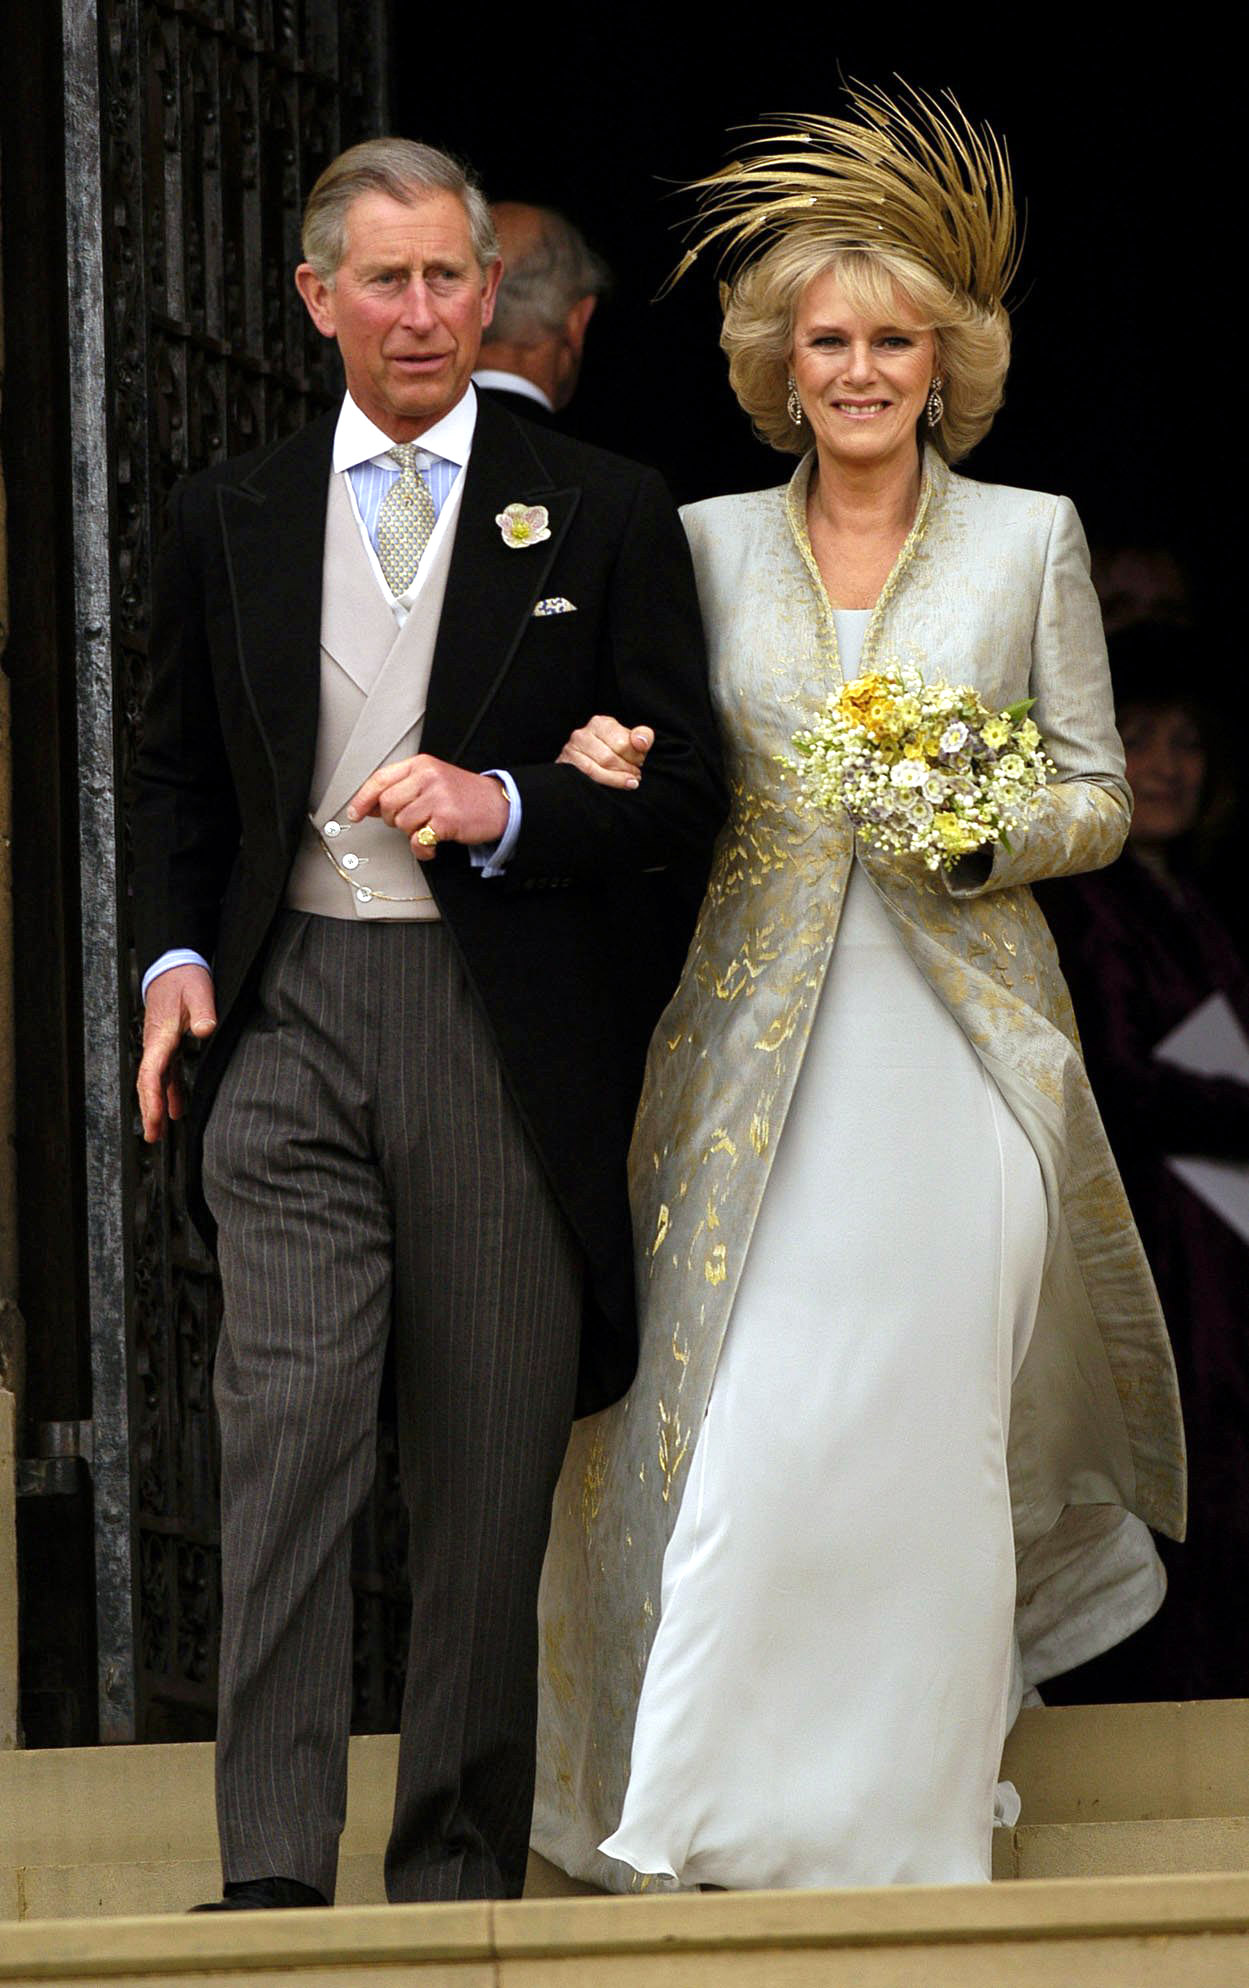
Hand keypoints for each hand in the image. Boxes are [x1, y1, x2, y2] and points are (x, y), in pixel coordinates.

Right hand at [137, 964, 216, 1142]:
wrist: (175, 965)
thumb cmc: (185, 977)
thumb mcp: (198, 991)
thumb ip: (202, 1011)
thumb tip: (205, 1030)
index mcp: (161, 1035)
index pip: (151, 1072)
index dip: (152, 1097)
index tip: (155, 1117)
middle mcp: (156, 1044)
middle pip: (147, 1083)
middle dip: (149, 1110)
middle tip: (153, 1136)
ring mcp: (160, 1045)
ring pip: (154, 1081)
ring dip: (156, 1106)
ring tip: (159, 1132)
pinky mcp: (169, 1044)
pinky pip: (165, 1073)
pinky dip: (168, 1092)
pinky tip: (176, 1110)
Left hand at [346, 755, 509, 859]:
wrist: (499, 804)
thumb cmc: (464, 795)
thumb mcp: (432, 781)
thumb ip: (403, 789)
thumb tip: (371, 806)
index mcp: (421, 765)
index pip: (380, 779)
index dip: (363, 799)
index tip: (355, 813)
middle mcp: (428, 777)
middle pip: (388, 804)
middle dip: (393, 819)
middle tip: (410, 822)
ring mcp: (438, 797)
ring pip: (402, 823)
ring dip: (411, 834)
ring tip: (427, 830)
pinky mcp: (446, 819)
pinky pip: (418, 840)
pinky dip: (422, 849)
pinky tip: (432, 844)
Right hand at [557, 714, 654, 788]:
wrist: (588, 764)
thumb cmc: (615, 752)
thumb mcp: (632, 741)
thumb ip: (643, 736)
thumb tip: (641, 742)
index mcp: (601, 723)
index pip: (623, 743)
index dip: (635, 757)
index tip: (639, 762)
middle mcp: (582, 734)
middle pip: (609, 757)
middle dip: (626, 769)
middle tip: (635, 775)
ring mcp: (571, 749)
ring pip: (597, 769)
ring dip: (617, 779)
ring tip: (629, 782)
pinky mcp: (566, 765)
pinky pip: (587, 776)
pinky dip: (605, 783)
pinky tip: (616, 785)